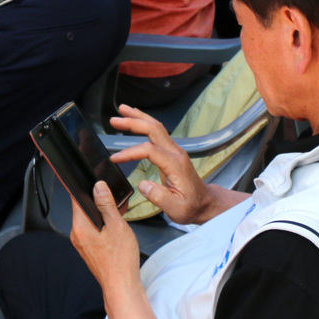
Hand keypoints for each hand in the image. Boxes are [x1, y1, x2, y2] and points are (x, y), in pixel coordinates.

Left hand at [69, 181, 140, 293]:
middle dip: (99, 201)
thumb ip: (106, 204)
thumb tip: (98, 187)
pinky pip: (95, 230)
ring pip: (91, 220)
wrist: (122, 286)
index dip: (85, 187)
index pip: (76, 198)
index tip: (93, 180)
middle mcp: (77, 235)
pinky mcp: (90, 249)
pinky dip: (104, 225)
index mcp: (80, 226)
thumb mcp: (116, 225)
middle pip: (84, 209)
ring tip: (119, 213)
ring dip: (104, 214)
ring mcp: (83, 243)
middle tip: (114, 198)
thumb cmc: (119, 261)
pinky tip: (117, 225)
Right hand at [107, 104, 209, 223]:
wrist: (204, 203)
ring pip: (156, 127)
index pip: (149, 150)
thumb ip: (159, 197)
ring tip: (122, 110)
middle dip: (133, 122)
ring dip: (138, 117)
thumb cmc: (191, 206)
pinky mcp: (172, 151)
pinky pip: (157, 132)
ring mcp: (174, 150)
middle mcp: (176, 152)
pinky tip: (136, 120)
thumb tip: (142, 185)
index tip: (115, 158)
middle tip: (114, 120)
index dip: (130, 152)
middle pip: (154, 129)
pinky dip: (145, 122)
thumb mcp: (176, 209)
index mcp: (175, 164)